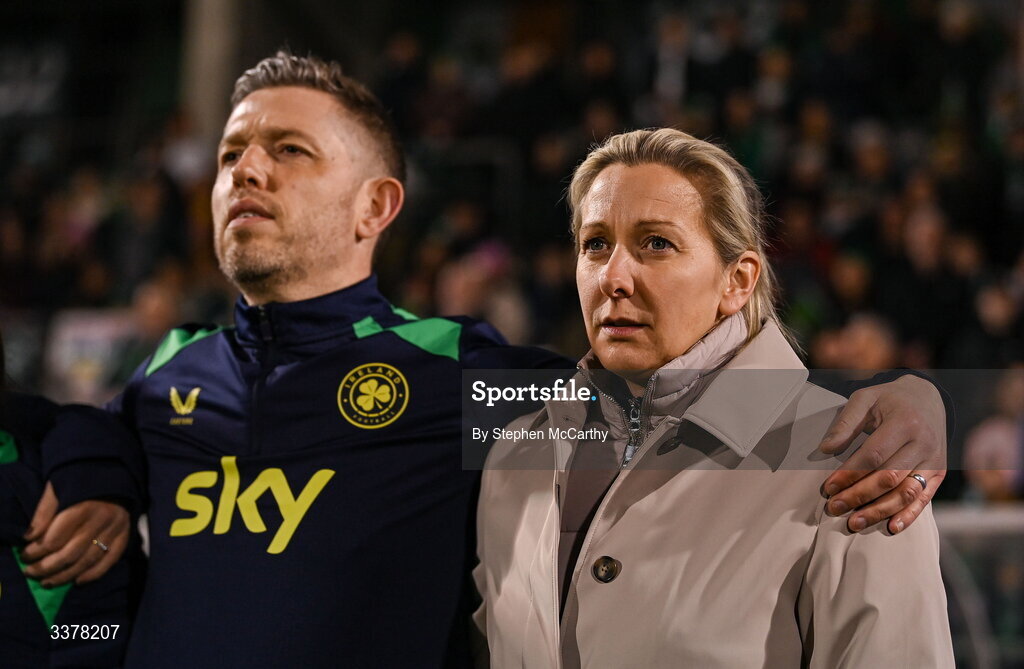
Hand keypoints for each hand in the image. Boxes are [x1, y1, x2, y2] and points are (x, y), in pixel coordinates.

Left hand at [20, 482, 129, 586]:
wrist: (114, 470)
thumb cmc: (81, 479)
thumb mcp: (58, 486)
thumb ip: (44, 511)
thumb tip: (28, 537)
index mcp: (82, 507)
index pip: (55, 539)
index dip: (36, 551)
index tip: (24, 555)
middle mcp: (101, 520)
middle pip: (70, 554)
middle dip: (46, 567)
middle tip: (31, 572)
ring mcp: (115, 529)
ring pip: (88, 561)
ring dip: (65, 575)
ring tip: (47, 582)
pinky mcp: (125, 534)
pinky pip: (110, 560)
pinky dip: (94, 574)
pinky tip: (78, 581)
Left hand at [819, 375, 945, 533]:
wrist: (928, 397)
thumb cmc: (889, 399)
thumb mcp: (865, 398)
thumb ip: (845, 422)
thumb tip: (825, 449)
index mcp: (905, 421)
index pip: (874, 455)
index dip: (849, 474)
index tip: (828, 487)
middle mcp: (924, 442)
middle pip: (889, 477)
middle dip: (859, 496)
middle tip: (834, 507)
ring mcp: (935, 459)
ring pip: (907, 492)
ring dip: (879, 511)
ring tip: (854, 523)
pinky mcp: (940, 472)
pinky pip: (925, 498)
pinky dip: (909, 515)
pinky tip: (891, 527)